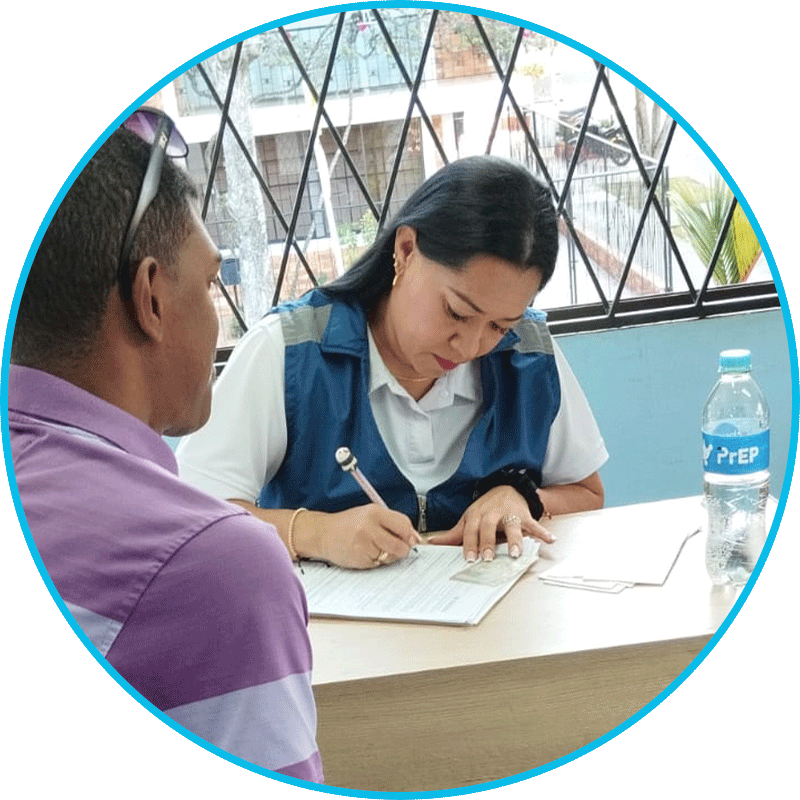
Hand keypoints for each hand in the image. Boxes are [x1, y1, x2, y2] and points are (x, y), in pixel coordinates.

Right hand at [306, 503, 422, 569]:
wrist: (322, 533)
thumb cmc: (347, 524)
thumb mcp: (370, 514)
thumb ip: (392, 522)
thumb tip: (413, 537)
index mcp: (375, 512)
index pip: (404, 524)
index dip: (410, 535)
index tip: (410, 539)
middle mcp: (369, 526)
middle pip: (401, 545)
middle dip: (402, 549)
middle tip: (394, 546)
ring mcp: (363, 543)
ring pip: (390, 557)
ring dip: (387, 556)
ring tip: (374, 547)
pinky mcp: (359, 558)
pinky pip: (378, 564)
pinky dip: (375, 561)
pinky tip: (365, 552)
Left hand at [426, 486, 554, 561]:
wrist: (506, 488)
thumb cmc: (485, 508)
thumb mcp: (468, 519)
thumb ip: (453, 534)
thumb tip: (432, 543)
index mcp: (477, 516)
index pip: (471, 530)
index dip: (469, 544)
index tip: (469, 558)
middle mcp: (492, 514)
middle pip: (489, 528)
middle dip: (487, 542)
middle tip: (487, 558)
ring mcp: (509, 514)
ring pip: (512, 526)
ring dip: (515, 540)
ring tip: (516, 553)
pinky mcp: (524, 515)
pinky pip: (533, 524)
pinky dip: (542, 532)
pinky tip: (549, 540)